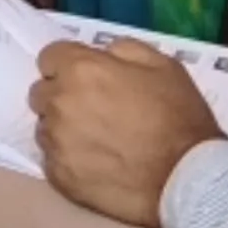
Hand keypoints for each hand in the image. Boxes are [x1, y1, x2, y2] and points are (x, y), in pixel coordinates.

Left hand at [29, 37, 223, 227]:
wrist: (186, 178)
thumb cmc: (179, 117)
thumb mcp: (163, 65)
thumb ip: (123, 50)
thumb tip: (102, 54)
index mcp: (81, 70)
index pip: (49, 57)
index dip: (68, 65)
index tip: (85, 77)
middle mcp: (59, 103)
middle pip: (41, 92)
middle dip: (61, 95)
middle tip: (93, 109)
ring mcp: (56, 143)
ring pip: (45, 127)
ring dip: (63, 128)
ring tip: (97, 140)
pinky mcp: (58, 176)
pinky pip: (52, 159)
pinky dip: (68, 158)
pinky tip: (96, 163)